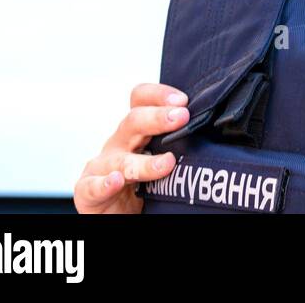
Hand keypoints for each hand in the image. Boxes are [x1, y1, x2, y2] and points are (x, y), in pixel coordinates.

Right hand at [73, 83, 189, 213]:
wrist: (116, 211)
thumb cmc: (142, 179)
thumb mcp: (160, 153)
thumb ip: (179, 142)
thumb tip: (217, 131)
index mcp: (136, 130)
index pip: (141, 99)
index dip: (159, 94)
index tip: (183, 99)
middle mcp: (119, 143)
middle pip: (133, 121)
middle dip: (158, 117)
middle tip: (182, 117)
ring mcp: (102, 166)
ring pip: (121, 158)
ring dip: (144, 161)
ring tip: (167, 163)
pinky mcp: (87, 191)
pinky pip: (92, 186)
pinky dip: (104, 184)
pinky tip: (116, 181)